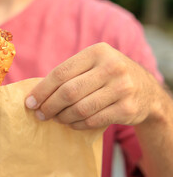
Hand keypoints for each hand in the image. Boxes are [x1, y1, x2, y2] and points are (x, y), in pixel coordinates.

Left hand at [25, 43, 159, 129]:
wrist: (147, 91)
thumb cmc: (109, 77)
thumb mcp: (94, 65)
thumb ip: (70, 74)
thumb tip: (36, 94)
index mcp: (97, 52)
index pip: (61, 73)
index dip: (42, 90)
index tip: (29, 102)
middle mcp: (112, 67)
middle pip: (68, 92)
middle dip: (49, 106)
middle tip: (40, 114)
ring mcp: (122, 88)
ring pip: (80, 109)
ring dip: (62, 117)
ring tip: (55, 118)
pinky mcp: (127, 109)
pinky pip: (92, 121)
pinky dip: (76, 125)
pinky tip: (71, 123)